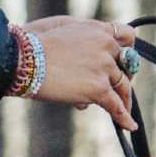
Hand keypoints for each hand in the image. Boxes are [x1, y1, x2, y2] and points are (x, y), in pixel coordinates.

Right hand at [22, 16, 138, 130]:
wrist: (25, 59)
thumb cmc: (34, 43)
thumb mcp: (62, 29)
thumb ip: (81, 41)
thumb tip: (87, 63)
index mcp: (98, 29)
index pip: (126, 37)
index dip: (127, 50)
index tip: (124, 61)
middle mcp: (106, 45)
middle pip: (127, 64)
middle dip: (123, 76)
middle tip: (119, 89)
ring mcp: (103, 67)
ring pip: (122, 86)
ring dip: (124, 99)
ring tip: (125, 112)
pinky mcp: (98, 88)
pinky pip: (116, 105)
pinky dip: (124, 117)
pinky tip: (129, 127)